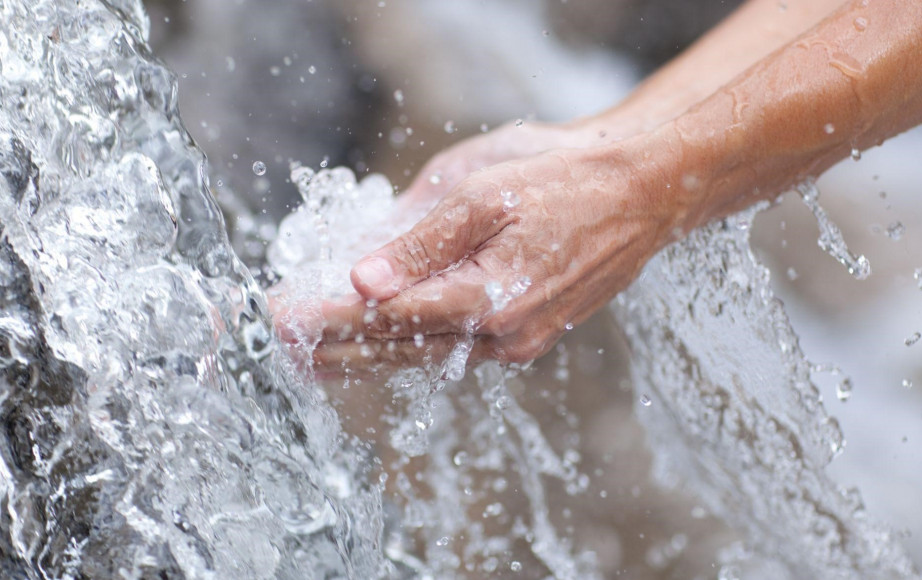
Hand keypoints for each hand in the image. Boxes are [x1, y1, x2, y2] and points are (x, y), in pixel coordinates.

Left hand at [313, 135, 693, 371]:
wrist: (642, 194)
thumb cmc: (566, 181)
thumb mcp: (485, 195)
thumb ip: (422, 243)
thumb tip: (362, 280)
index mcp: (489, 300)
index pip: (386, 318)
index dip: (327, 319)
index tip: (279, 318)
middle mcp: (501, 336)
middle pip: (398, 349)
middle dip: (334, 346)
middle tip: (279, 344)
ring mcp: (516, 342)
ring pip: (424, 356)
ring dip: (364, 355)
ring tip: (313, 357)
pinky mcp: (525, 335)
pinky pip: (451, 349)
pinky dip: (406, 347)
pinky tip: (378, 345)